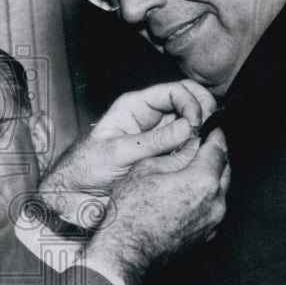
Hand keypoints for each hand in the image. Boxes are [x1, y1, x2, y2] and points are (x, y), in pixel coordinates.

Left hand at [38, 80, 215, 224]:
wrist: (76, 193)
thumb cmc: (86, 169)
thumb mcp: (118, 153)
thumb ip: (152, 141)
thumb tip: (188, 128)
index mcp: (134, 107)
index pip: (173, 91)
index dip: (190, 103)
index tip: (196, 123)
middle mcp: (149, 117)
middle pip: (188, 101)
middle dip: (203, 111)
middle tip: (209, 129)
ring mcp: (158, 136)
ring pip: (191, 124)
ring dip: (202, 131)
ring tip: (204, 145)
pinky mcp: (163, 155)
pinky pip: (186, 146)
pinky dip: (196, 148)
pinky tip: (197, 157)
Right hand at [84, 129, 230, 284]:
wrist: (126, 251)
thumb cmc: (131, 212)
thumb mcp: (147, 168)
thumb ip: (174, 154)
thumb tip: (187, 146)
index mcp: (203, 181)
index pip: (219, 149)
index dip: (214, 134)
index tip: (211, 127)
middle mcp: (215, 203)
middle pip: (225, 170)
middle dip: (215, 155)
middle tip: (202, 145)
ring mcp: (212, 222)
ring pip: (220, 191)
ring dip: (210, 177)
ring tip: (190, 169)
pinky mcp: (205, 235)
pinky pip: (211, 209)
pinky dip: (204, 197)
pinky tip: (185, 193)